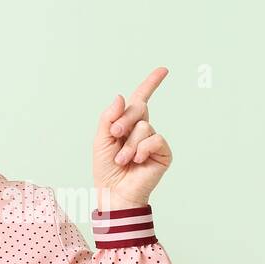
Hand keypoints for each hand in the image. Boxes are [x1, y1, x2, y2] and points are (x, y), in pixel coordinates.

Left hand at [93, 66, 171, 209]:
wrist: (114, 193)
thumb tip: (120, 97)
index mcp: (128, 124)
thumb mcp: (101, 140)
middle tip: (114, 135)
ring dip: (129, 145)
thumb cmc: (106, 169)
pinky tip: (138, 161)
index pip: (141, 99)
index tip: (164, 70)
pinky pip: (155, 139)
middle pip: (138, 107)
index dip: (151, 83)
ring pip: (144, 126)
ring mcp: (154, 141)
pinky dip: (143, 149)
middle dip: (123, 120)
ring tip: (122, 160)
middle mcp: (143, 129)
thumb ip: (108, 118)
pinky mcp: (163, 153)